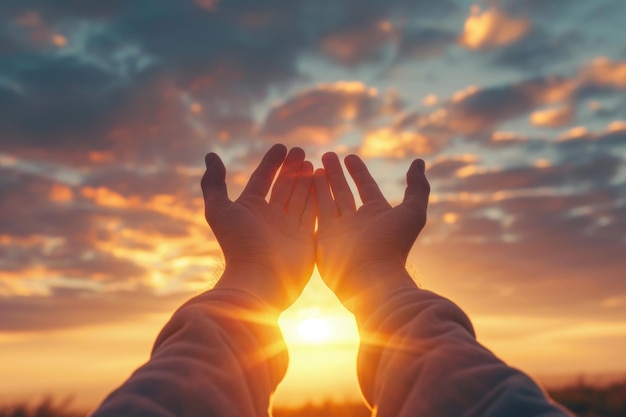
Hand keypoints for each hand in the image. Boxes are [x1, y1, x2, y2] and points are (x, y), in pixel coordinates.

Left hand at [201, 144, 315, 311]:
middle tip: (302, 151)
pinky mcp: (305, 239)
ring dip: (307, 180)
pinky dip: (319, 197)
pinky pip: (314, 213)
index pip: (262, 179)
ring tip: (316, 163)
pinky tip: (325, 183)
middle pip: (284, 186)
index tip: (282, 146)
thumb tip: (210, 155)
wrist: (260, 279)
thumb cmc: (238, 244)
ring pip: (300, 197)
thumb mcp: (219, 210)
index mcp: (251, 208)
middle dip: (292, 168)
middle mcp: (270, 216)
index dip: (271, 162)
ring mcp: (289, 228)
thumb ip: (213, 183)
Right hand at [314, 153, 429, 312]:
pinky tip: (301, 184)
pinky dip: (309, 198)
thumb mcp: (412, 212)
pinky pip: (315, 213)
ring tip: (310, 166)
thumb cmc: (393, 246)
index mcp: (377, 214)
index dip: (358, 171)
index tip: (349, 157)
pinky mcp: (324, 238)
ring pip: (327, 200)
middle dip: (335, 173)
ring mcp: (339, 230)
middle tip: (326, 155)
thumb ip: (418, 187)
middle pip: (343, 191)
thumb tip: (419, 162)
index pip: (366, 186)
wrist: (370, 279)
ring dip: (320, 183)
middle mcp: (357, 221)